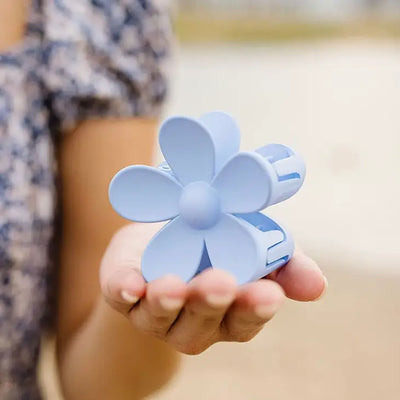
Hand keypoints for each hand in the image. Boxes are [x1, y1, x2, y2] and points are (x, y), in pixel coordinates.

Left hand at [100, 223, 326, 354]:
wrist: (165, 235)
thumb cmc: (216, 244)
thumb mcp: (252, 245)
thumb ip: (283, 264)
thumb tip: (318, 285)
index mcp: (228, 311)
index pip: (245, 320)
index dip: (256, 309)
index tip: (270, 293)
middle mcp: (192, 319)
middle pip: (202, 322)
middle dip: (211, 304)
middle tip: (223, 283)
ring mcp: (155, 310)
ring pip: (160, 314)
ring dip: (168, 301)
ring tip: (174, 284)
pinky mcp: (123, 289)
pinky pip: (120, 295)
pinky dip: (124, 290)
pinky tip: (129, 284)